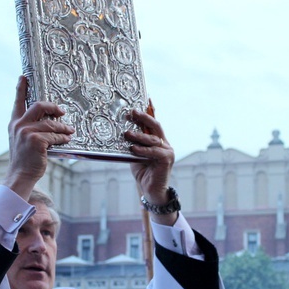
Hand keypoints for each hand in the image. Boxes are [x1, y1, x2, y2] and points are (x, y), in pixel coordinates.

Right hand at [4, 76, 73, 199]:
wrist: (20, 174)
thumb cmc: (24, 159)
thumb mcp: (21, 140)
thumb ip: (29, 128)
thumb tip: (49, 120)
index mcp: (14, 123)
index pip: (18, 102)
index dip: (21, 88)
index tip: (24, 76)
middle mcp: (19, 125)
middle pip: (39, 106)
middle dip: (53, 107)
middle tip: (61, 111)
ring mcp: (27, 132)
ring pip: (51, 124)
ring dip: (63, 128)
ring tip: (69, 131)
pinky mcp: (37, 141)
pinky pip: (55, 136)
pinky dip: (63, 138)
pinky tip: (67, 140)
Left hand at [125, 105, 175, 224]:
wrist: (151, 191)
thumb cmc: (143, 172)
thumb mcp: (135, 155)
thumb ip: (133, 144)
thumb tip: (122, 132)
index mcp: (157, 140)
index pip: (154, 122)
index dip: (150, 110)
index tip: (146, 97)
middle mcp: (164, 143)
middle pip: (155, 125)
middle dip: (144, 117)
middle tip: (132, 112)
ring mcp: (167, 151)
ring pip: (153, 138)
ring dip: (139, 135)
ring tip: (127, 134)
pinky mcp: (167, 159)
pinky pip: (154, 151)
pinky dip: (143, 149)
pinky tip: (133, 149)